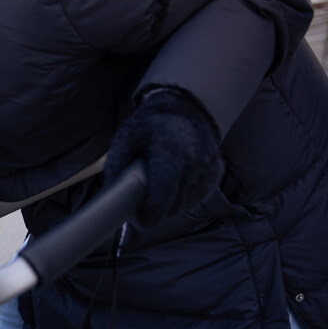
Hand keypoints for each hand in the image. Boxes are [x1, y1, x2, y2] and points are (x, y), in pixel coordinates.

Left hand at [104, 87, 223, 225]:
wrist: (183, 107)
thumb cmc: (150, 126)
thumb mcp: (126, 139)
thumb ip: (116, 166)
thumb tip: (111, 197)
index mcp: (169, 149)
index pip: (163, 190)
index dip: (152, 211)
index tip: (141, 221)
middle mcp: (194, 159)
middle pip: (175, 204)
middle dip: (157, 209)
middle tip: (142, 202)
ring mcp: (209, 166)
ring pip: (186, 204)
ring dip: (171, 204)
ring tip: (159, 185)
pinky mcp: (216, 172)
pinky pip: (197, 197)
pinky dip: (184, 196)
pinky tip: (175, 182)